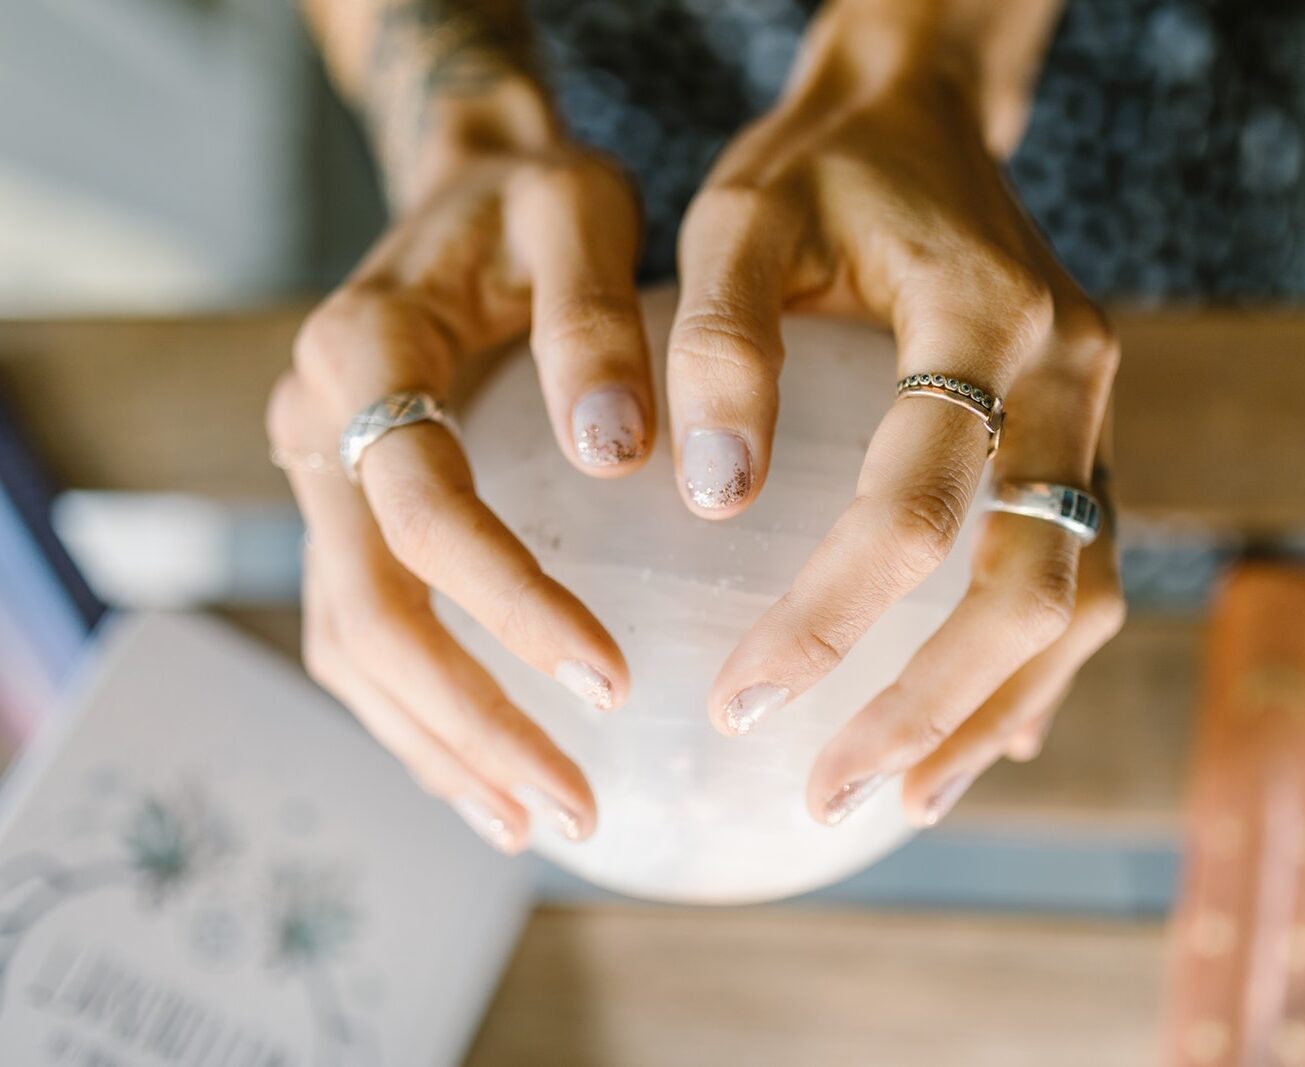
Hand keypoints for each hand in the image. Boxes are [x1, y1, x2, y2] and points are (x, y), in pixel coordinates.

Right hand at [267, 132, 652, 852]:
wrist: (467, 184)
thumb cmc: (533, 199)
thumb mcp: (578, 212)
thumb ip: (593, 318)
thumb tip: (618, 456)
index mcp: (363, 350)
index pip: (420, 510)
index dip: (508, 605)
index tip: (614, 681)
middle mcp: (315, 423)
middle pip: (369, 608)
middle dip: (472, 721)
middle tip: (579, 807)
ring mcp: (316, 474)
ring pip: (350, 644)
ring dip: (441, 746)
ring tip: (537, 822)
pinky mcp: (343, 510)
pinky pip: (359, 634)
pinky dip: (419, 718)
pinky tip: (488, 777)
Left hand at [670, 3, 1123, 825]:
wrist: (926, 114)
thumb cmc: (822, 166)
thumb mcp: (739, 216)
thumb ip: (722, 345)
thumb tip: (714, 501)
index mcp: (990, 316)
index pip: (917, 508)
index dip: (830, 620)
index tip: (739, 705)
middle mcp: (1073, 375)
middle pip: (1033, 584)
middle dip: (930, 710)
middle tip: (828, 795)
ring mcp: (1097, 412)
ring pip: (1079, 596)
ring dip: (992, 709)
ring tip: (900, 797)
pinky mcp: (1085, 437)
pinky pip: (1078, 569)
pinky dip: (1028, 665)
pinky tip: (973, 736)